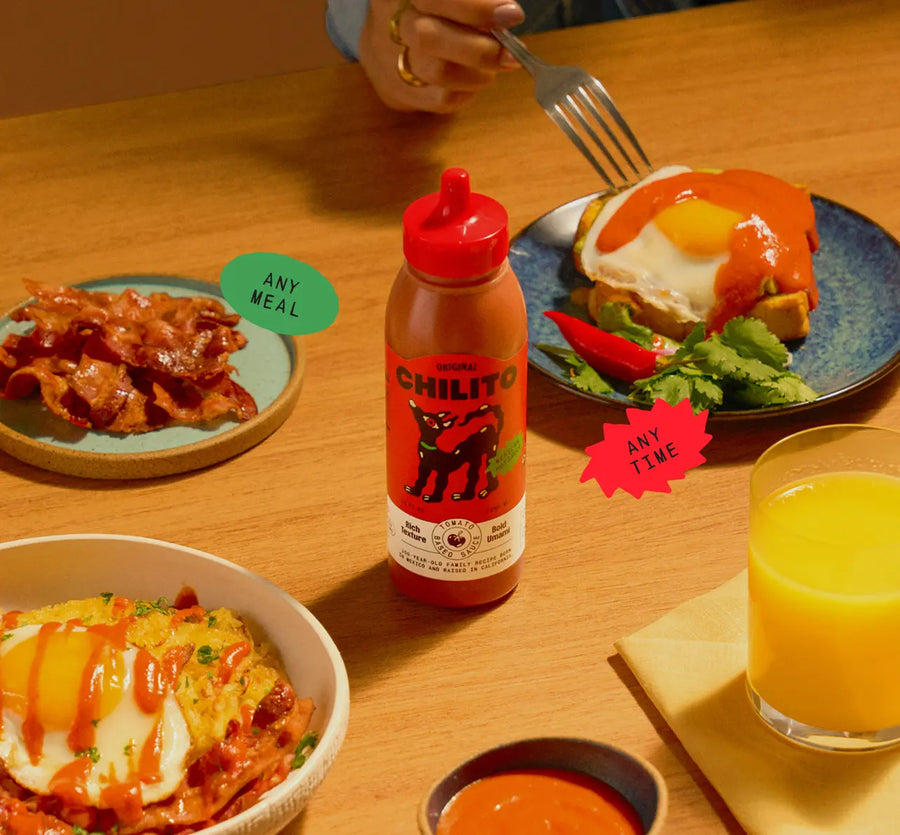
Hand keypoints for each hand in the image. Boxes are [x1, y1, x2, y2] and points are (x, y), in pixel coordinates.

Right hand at [358, 0, 524, 113]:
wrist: (391, 41)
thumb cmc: (437, 11)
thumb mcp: (452, 0)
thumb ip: (475, 3)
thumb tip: (506, 16)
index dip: (475, 8)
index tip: (512, 15)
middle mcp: (392, 22)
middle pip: (428, 38)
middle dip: (478, 49)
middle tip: (510, 53)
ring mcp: (392, 60)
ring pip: (436, 73)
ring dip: (478, 73)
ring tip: (497, 64)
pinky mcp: (400, 92)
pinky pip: (441, 99)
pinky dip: (468, 91)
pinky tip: (477, 77)